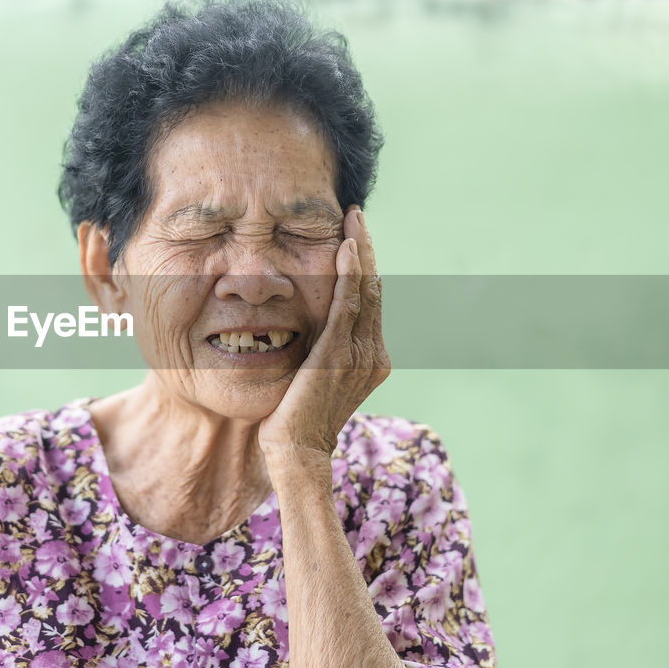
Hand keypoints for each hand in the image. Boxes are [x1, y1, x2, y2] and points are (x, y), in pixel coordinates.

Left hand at [258, 206, 390, 486]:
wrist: (296, 453)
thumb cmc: (295, 419)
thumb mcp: (314, 377)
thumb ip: (321, 351)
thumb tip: (310, 329)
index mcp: (371, 358)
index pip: (368, 300)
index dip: (363, 265)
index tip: (353, 234)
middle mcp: (373, 353)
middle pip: (373, 288)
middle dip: (365, 248)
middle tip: (355, 214)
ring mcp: (360, 355)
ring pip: (364, 291)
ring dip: (359, 251)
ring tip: (353, 220)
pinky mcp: (338, 355)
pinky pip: (348, 305)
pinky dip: (349, 275)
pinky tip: (345, 249)